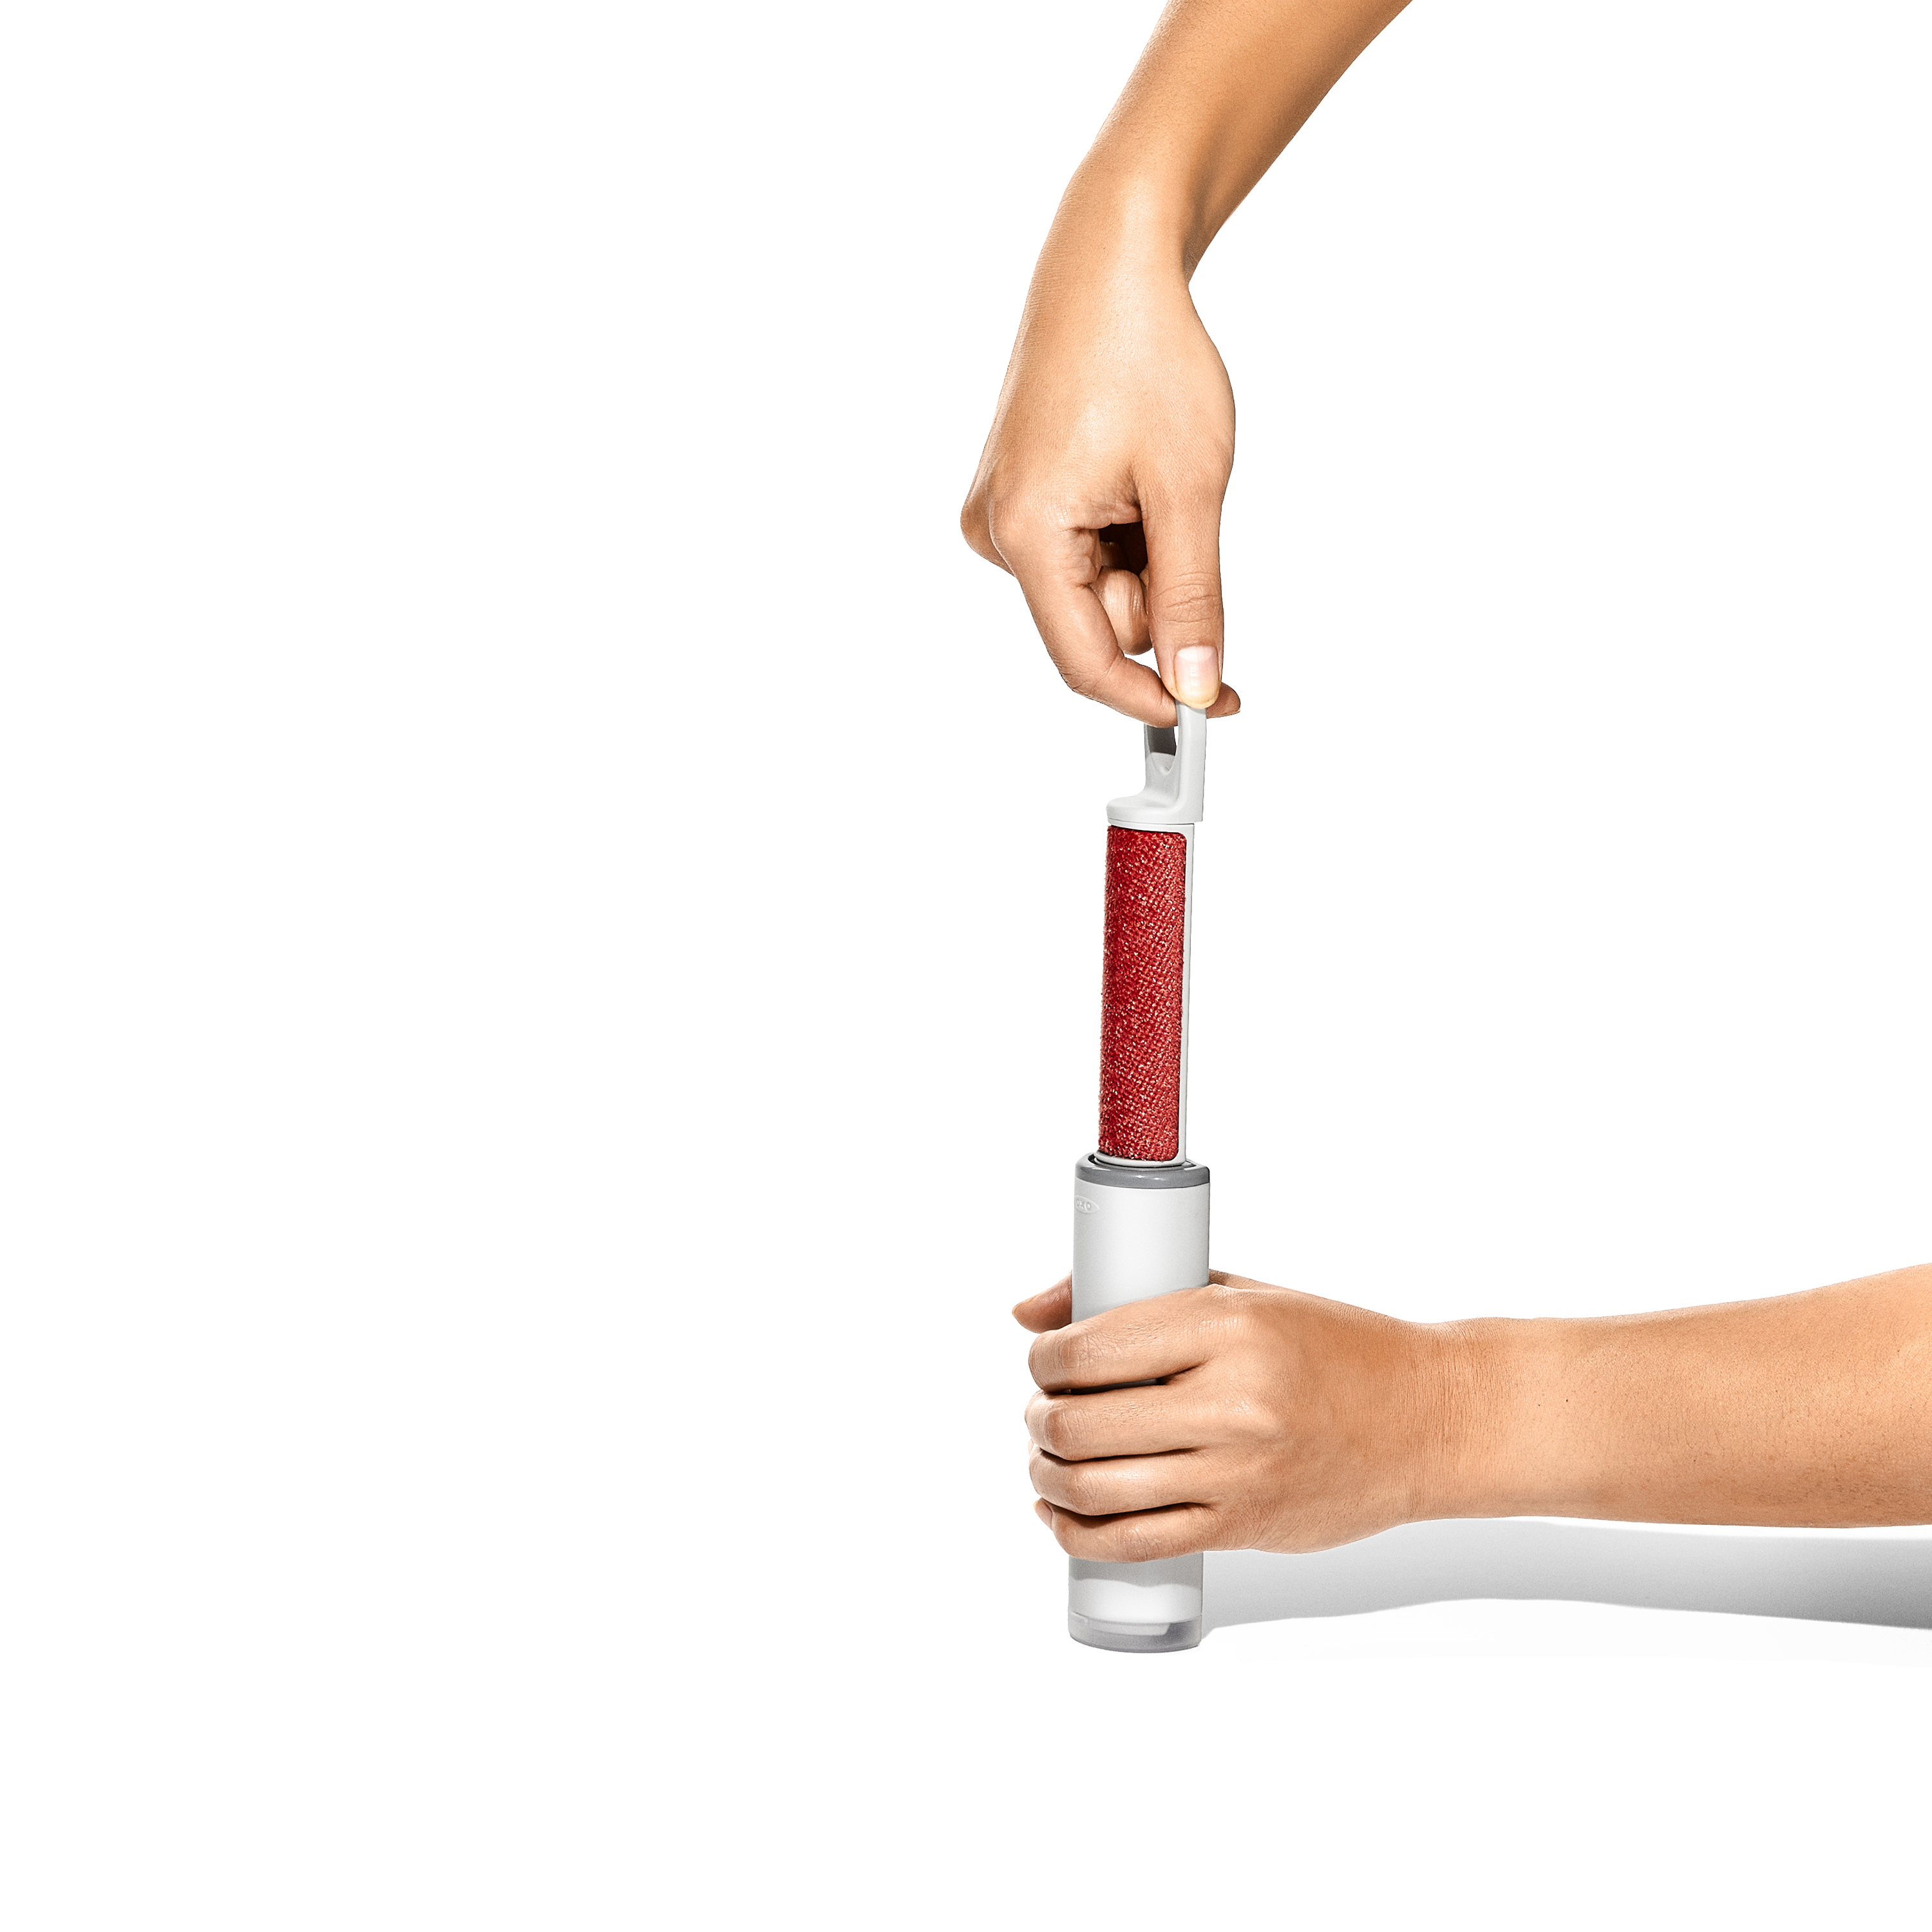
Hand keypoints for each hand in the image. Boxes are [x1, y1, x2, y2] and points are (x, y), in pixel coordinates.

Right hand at [961, 212, 1242, 726]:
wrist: (1109, 265)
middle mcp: (995, 533)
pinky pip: (1082, 554)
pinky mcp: (1014, 498)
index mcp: (1026, 533)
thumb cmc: (1145, 353)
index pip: (1085, 663)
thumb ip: (1192, 601)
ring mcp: (1000, 515)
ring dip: (1143, 557)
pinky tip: (1131, 474)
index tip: (1214, 704)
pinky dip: (1123, 534)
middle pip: (1094, 625)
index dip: (1152, 696)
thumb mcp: (1189, 489)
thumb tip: (1198, 687)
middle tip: (1185, 516)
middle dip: (1155, 592)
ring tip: (1155, 477)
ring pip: (1094, 591)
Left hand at [1014, 1271, 1461, 1559]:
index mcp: (1226, 1325)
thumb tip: (1027, 1311)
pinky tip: (1062, 1514)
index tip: (1044, 1362)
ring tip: (1049, 1460)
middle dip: (1039, 1420)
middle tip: (1043, 1412)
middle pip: (1078, 1424)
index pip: (1087, 1350)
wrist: (1425, 1418)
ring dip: (1048, 1476)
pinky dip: (1076, 1534)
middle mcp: (1230, 1401)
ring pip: (1095, 1488)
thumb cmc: (1333, 1348)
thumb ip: (1136, 1295)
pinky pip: (1134, 1543)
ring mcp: (1237, 1472)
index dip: (1044, 1361)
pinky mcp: (1243, 1527)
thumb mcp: (1241, 1294)